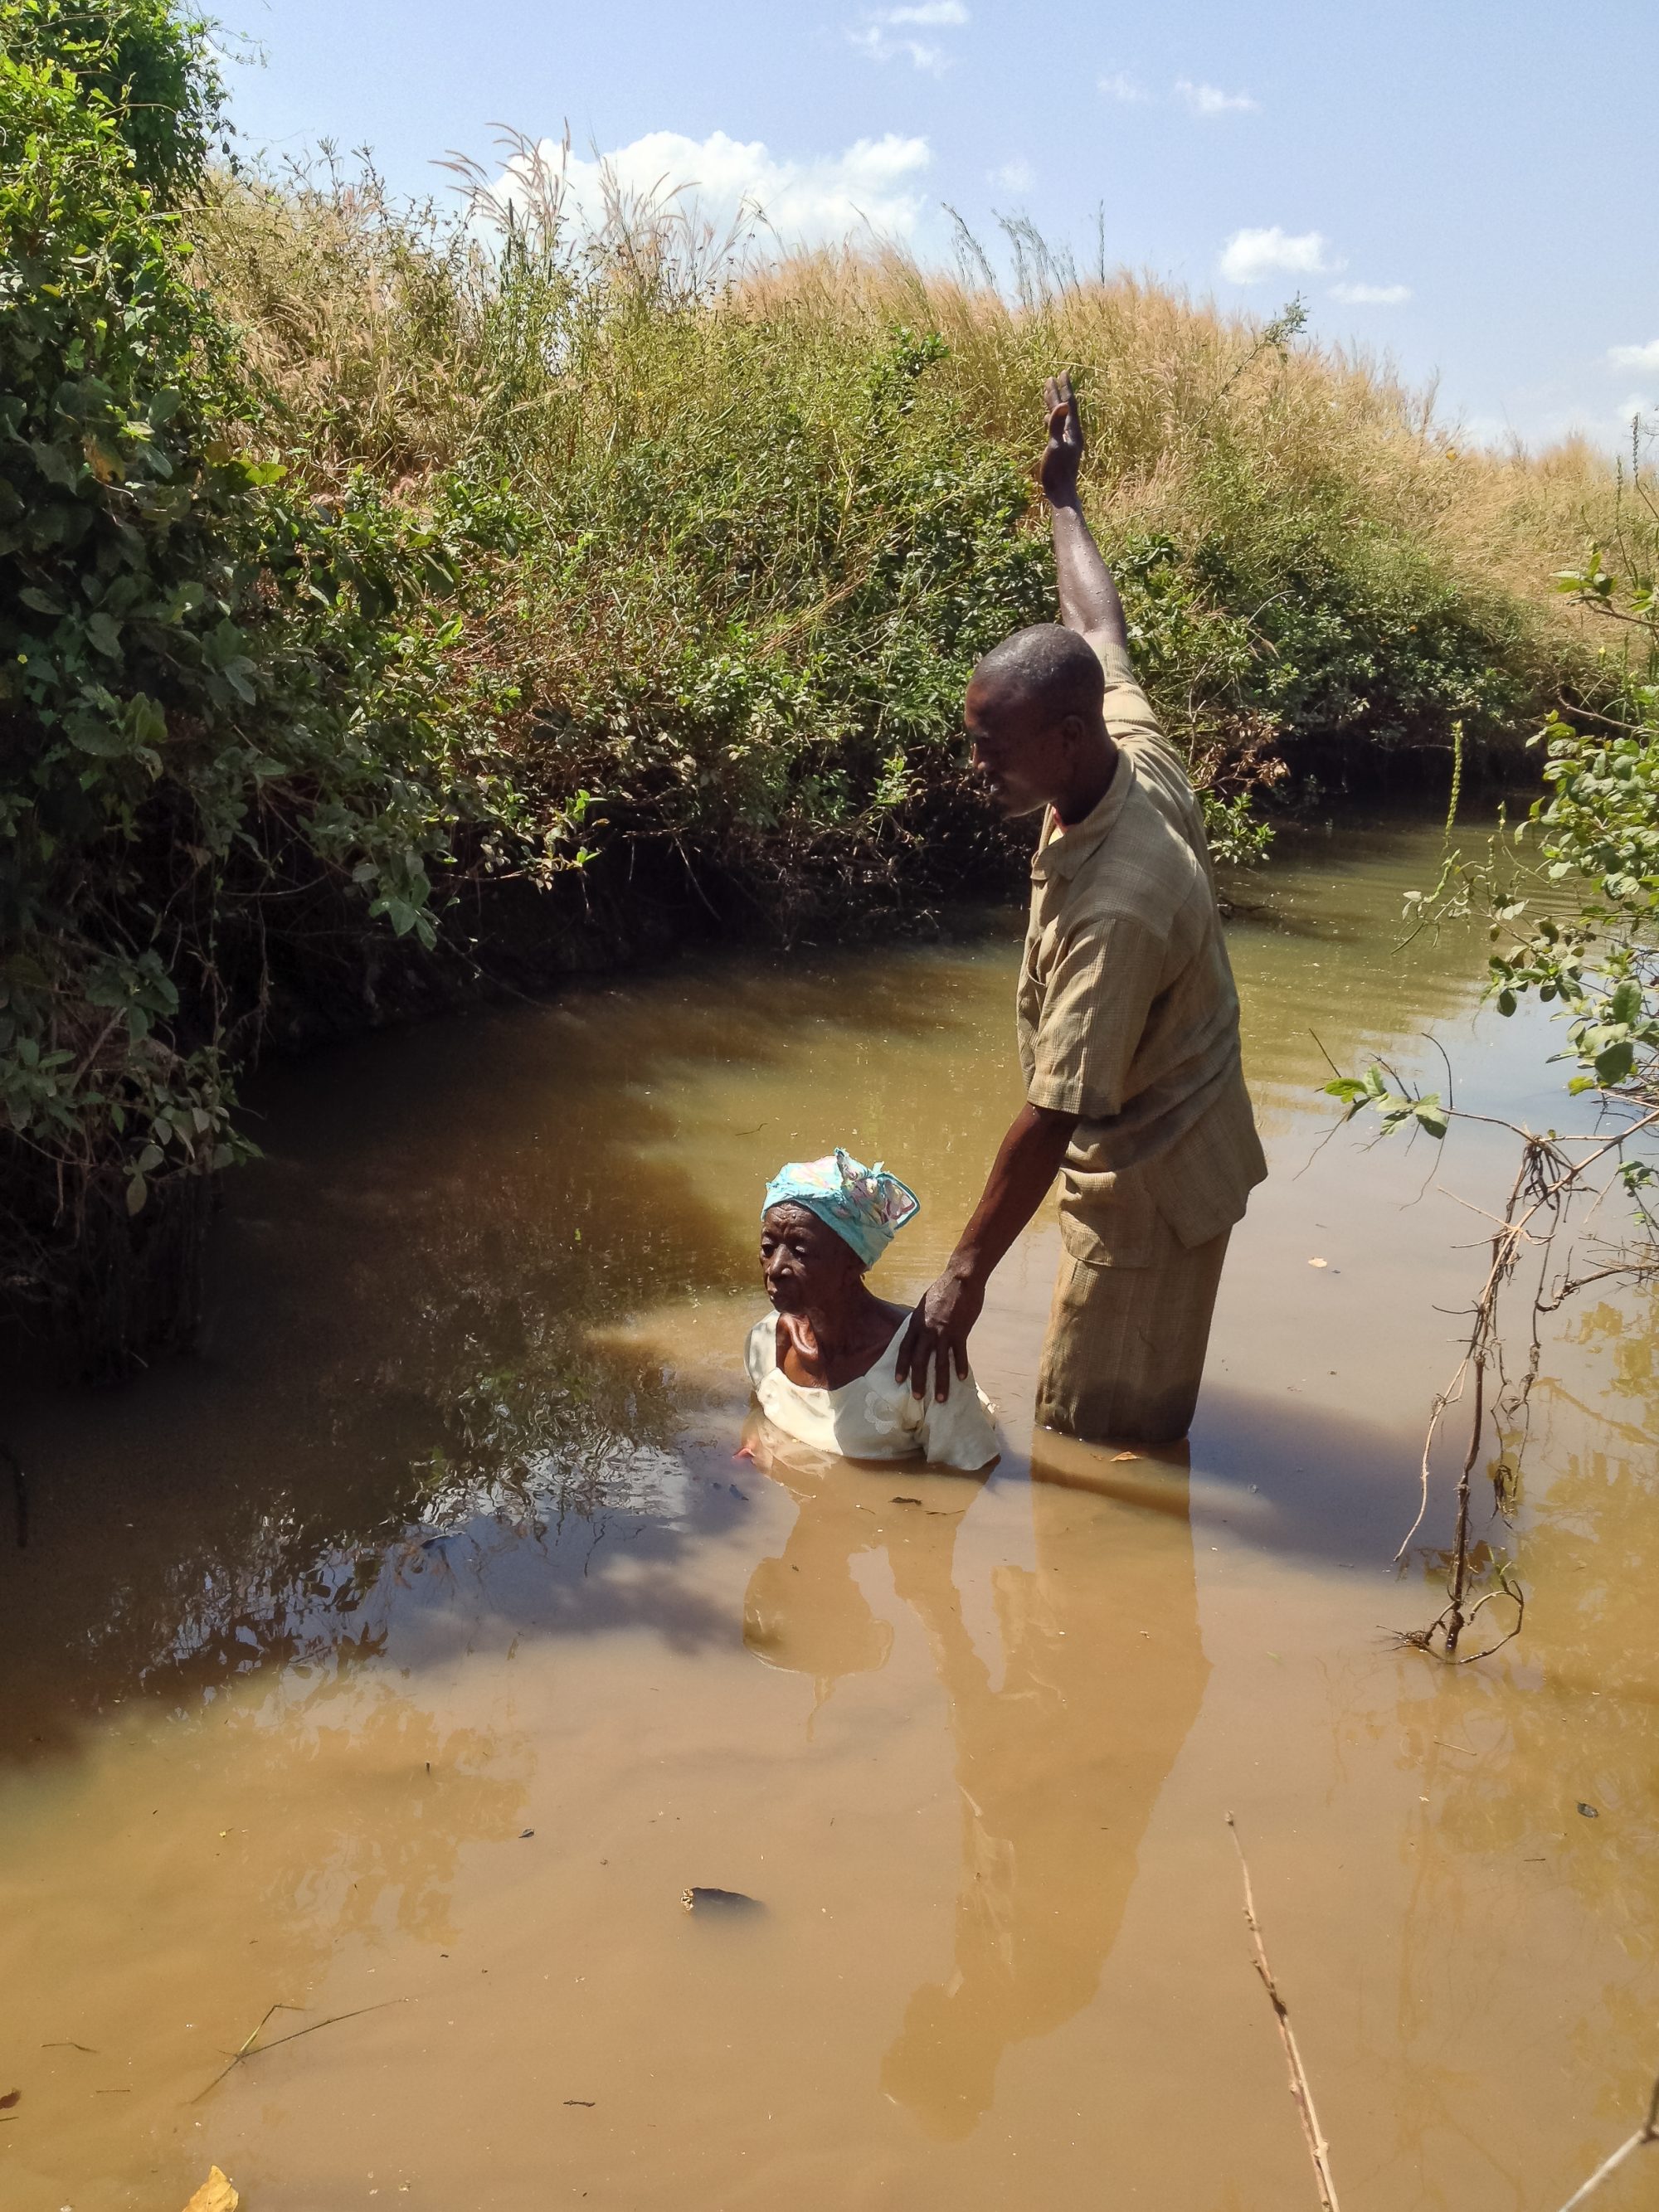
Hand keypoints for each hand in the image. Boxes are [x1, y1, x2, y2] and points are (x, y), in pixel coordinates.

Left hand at [895, 1265, 984, 1402]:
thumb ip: (923, 1320)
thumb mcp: (925, 1305)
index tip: (898, 1380)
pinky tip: (961, 1378)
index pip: (905, 1348)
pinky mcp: (960, 1332)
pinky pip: (959, 1354)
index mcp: (916, 1323)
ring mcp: (943, 1332)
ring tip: (941, 1398)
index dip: (901, 1365)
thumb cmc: (944, 1289)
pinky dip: (960, 1367)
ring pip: (940, 1362)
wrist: (961, 1279)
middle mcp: (927, 1330)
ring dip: (941, 1382)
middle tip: (917, 1397)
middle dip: (918, 1380)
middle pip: (919, 1360)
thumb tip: (921, 1332)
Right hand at [1039, 371, 1083, 504]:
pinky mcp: (1061, 447)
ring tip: (1047, 392)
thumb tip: (1063, 404)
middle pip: (1065, 408)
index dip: (1065, 387)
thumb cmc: (1056, 471)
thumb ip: (1056, 425)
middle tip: (1053, 377)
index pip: (1069, 403)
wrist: (1060, 492)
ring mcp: (1067, 440)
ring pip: (1059, 417)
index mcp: (1072, 430)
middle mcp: (1071, 433)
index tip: (1062, 372)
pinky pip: (1055, 427)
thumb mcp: (1054, 446)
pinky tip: (1045, 417)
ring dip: (1053, 404)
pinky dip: (1050, 418)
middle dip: (1058, 392)